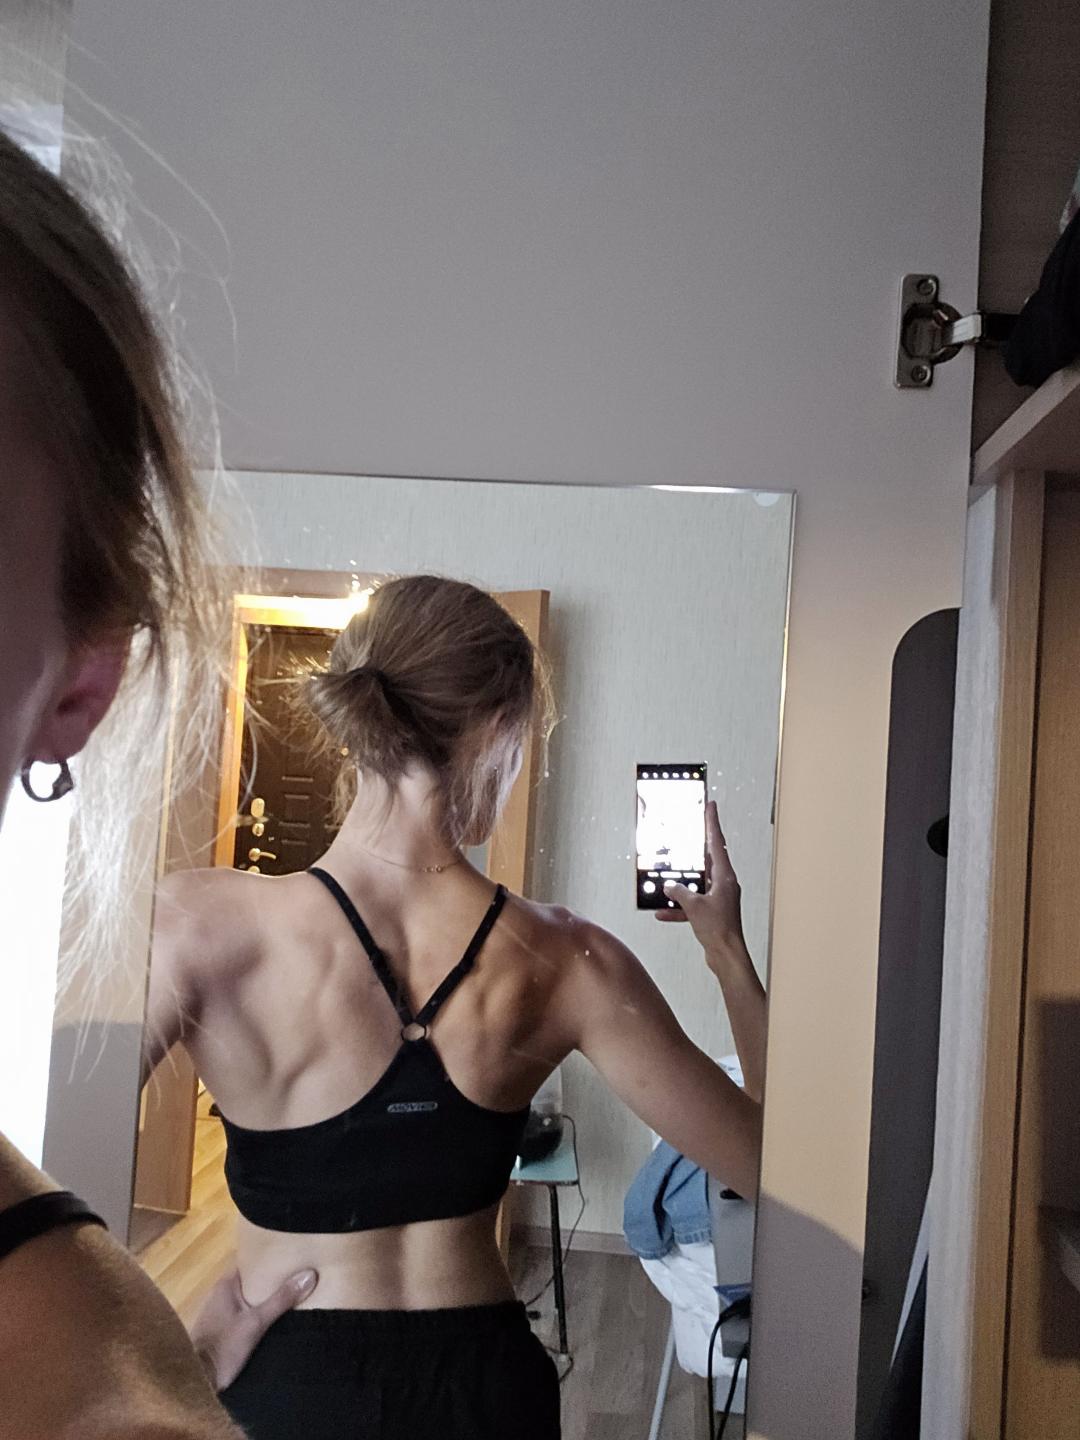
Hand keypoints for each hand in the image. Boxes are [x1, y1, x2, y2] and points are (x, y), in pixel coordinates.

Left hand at [189, 1265, 316, 1390]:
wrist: (197, 1381)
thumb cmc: (224, 1347)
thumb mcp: (256, 1322)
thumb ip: (281, 1299)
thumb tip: (310, 1274)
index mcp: (226, 1284)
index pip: (252, 1261)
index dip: (271, 1257)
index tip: (294, 1255)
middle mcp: (221, 1294)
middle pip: (252, 1280)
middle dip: (273, 1280)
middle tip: (300, 1275)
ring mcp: (220, 1313)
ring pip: (249, 1298)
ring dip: (267, 1298)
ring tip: (294, 1295)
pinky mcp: (222, 1330)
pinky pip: (245, 1314)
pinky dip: (260, 1313)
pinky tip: (277, 1319)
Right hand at [656, 801, 747, 961]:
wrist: (726, 955)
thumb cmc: (718, 929)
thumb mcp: (693, 905)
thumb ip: (679, 892)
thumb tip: (669, 886)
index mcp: (725, 877)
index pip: (717, 843)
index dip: (713, 823)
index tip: (711, 806)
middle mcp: (724, 884)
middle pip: (709, 859)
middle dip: (697, 848)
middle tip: (689, 831)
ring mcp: (719, 899)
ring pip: (698, 883)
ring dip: (683, 883)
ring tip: (668, 876)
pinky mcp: (712, 913)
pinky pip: (692, 905)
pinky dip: (679, 908)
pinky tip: (662, 913)